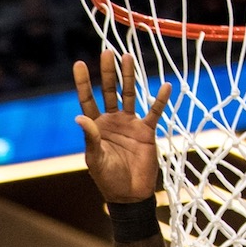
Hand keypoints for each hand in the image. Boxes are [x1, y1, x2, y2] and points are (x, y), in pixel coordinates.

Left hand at [73, 50, 170, 202]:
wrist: (130, 195)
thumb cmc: (108, 179)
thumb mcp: (96, 159)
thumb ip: (90, 138)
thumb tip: (79, 117)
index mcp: (96, 127)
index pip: (87, 100)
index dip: (83, 83)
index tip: (79, 63)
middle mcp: (112, 121)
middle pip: (109, 91)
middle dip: (108, 73)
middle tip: (107, 52)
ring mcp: (130, 124)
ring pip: (129, 95)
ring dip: (129, 77)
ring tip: (127, 57)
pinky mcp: (147, 131)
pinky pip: (154, 112)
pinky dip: (160, 100)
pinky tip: (165, 85)